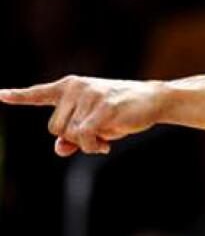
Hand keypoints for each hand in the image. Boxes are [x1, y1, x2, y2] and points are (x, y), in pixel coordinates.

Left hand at [0, 75, 165, 156]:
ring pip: (69, 134)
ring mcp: (89, 96)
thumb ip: (73, 136)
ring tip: (106, 135)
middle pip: (55, 128)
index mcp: (70, 86)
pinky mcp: (102, 108)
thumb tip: (60, 148)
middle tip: (98, 135)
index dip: (18, 96)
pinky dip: (93, 146)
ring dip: (87, 143)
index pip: (39, 94)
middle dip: (74, 138)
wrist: (154, 100)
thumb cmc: (123, 111)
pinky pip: (84, 136)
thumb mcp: (95, 123)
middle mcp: (76, 88)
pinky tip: (106, 144)